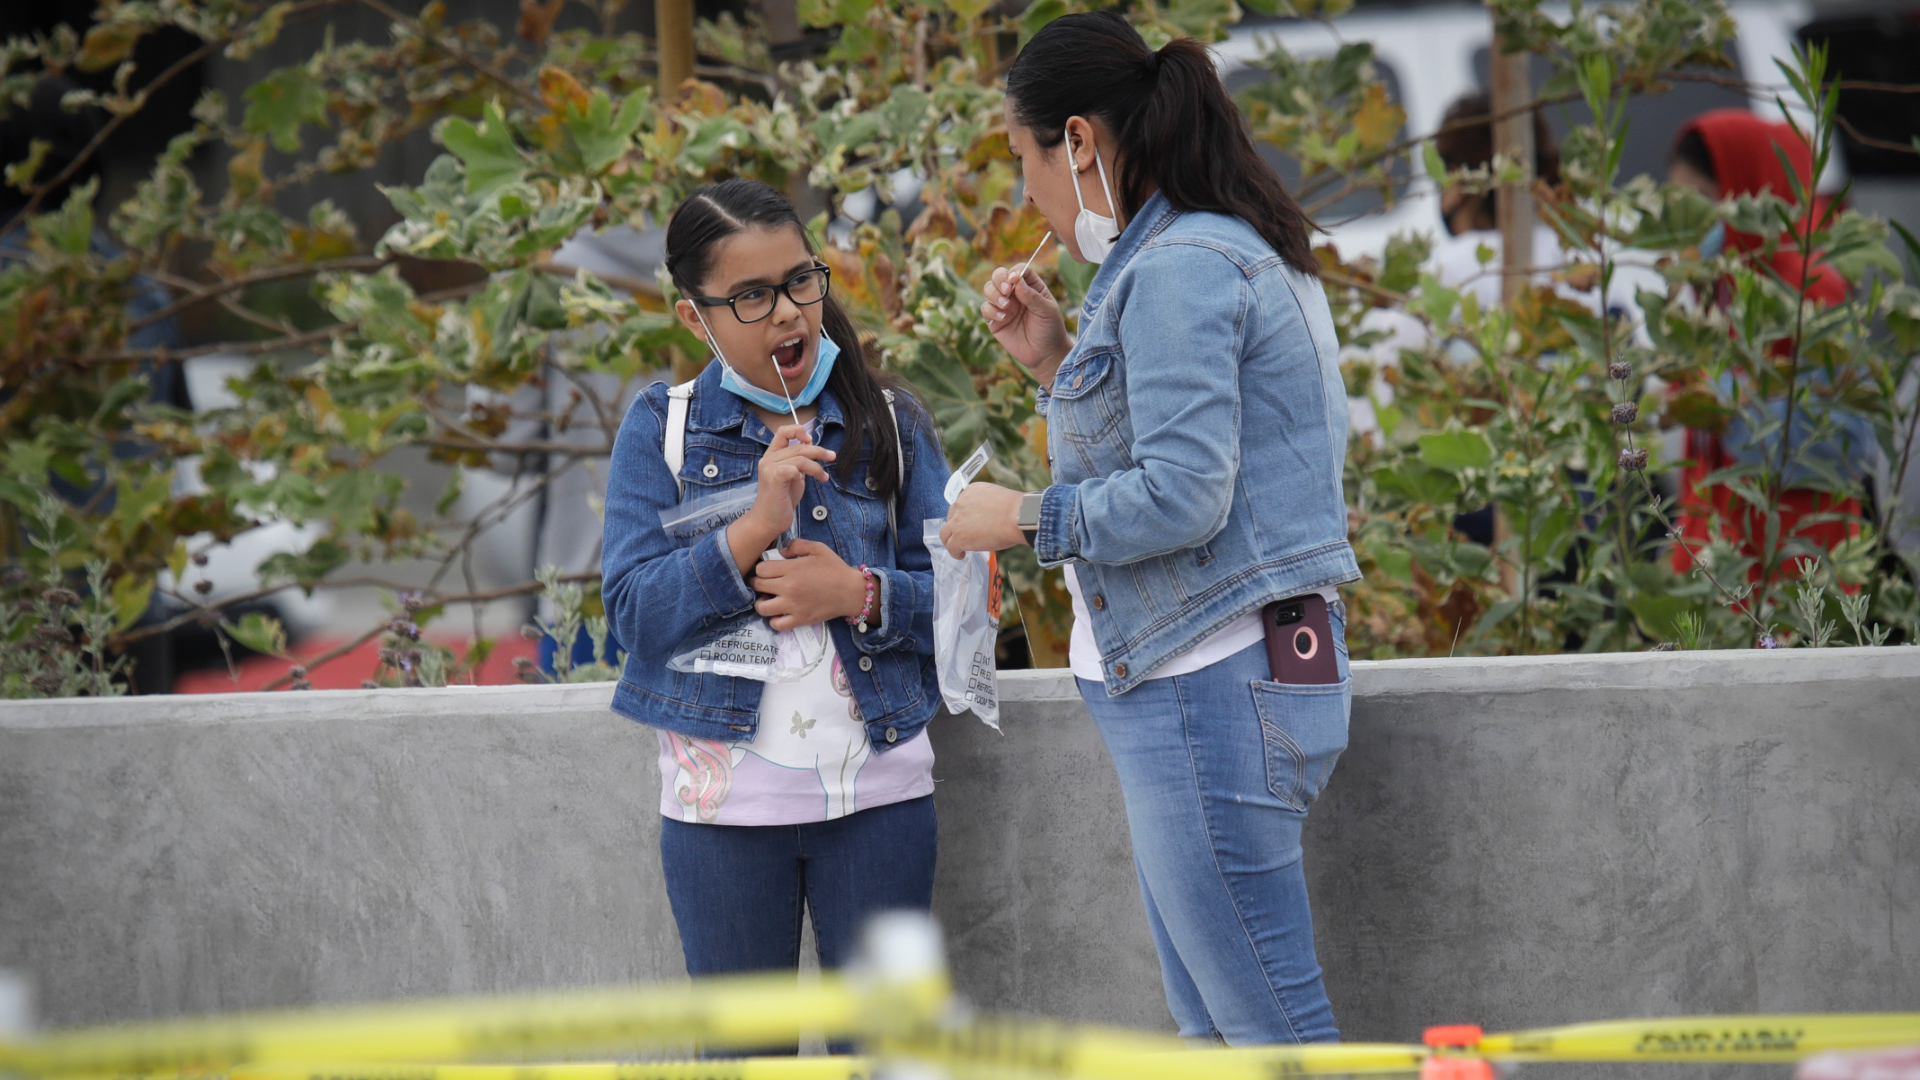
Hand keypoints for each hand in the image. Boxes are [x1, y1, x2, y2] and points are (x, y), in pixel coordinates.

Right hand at [725, 425, 834, 575]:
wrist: (769, 520)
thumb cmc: (781, 500)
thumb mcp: (793, 476)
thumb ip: (799, 463)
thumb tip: (813, 451)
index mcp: (771, 455)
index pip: (782, 432)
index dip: (798, 430)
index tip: (811, 439)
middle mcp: (768, 459)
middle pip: (798, 446)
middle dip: (819, 451)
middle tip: (832, 456)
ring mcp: (769, 468)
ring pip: (800, 457)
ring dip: (817, 466)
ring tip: (824, 476)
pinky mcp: (774, 479)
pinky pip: (794, 468)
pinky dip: (808, 472)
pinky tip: (814, 480)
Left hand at [753, 539, 866, 630]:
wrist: (851, 591)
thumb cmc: (835, 568)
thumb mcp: (817, 548)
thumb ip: (796, 545)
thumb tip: (779, 553)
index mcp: (791, 569)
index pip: (761, 569)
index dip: (762, 568)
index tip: (768, 570)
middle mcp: (788, 587)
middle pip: (758, 586)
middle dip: (758, 583)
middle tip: (765, 583)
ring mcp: (792, 606)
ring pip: (762, 608)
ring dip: (762, 602)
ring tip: (769, 599)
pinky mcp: (799, 620)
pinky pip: (776, 625)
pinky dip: (774, 620)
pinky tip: (780, 613)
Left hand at [939, 482, 1026, 556]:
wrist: (1017, 517)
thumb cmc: (1016, 509)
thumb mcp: (998, 498)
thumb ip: (987, 505)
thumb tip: (988, 518)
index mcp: (971, 491)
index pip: (962, 504)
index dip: (965, 515)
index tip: (970, 522)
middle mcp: (961, 503)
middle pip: (951, 516)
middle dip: (957, 525)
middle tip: (965, 534)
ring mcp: (957, 520)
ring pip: (945, 532)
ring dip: (950, 539)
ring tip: (957, 547)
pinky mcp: (959, 537)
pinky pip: (951, 546)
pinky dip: (954, 552)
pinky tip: (961, 555)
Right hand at [980, 262, 1071, 389]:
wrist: (1044, 354)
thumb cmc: (1050, 330)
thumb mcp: (1047, 311)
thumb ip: (1033, 296)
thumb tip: (1017, 281)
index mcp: (1031, 286)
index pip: (1020, 270)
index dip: (1015, 271)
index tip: (1014, 280)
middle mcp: (1016, 293)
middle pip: (1000, 275)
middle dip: (1000, 279)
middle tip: (1007, 291)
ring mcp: (1004, 306)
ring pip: (989, 288)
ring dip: (994, 294)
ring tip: (1005, 306)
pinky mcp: (995, 320)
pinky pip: (985, 308)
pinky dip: (991, 310)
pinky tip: (1003, 318)